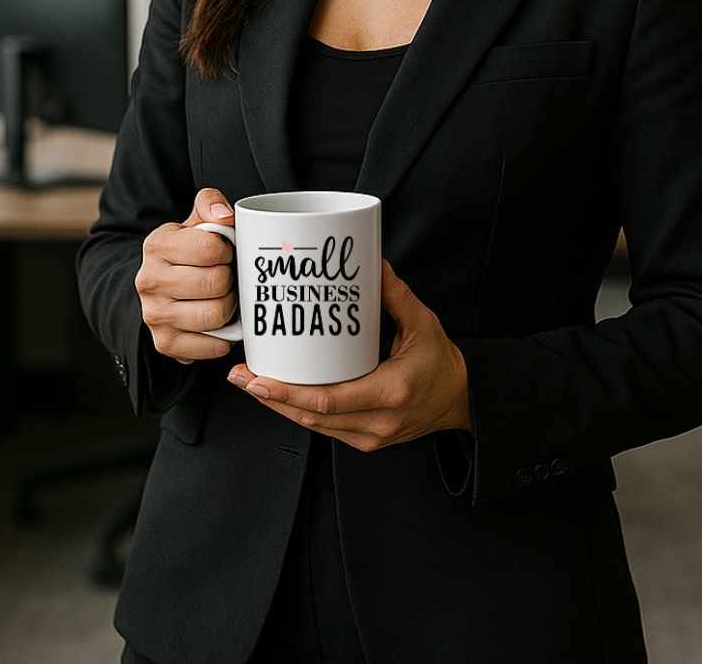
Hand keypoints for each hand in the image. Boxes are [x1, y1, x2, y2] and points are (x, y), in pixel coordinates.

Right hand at [134, 187, 238, 364]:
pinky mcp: (165, 342)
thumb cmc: (190, 250)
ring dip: (230, 307)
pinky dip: (223, 337)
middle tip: (228, 277)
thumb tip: (226, 217)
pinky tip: (221, 324)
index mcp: (157, 245)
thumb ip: (211, 204)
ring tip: (225, 297)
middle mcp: (148, 280)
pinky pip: (211, 346)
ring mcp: (154, 314)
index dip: (228, 250)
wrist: (161, 286)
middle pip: (216, 283)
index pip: (210, 248)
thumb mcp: (197, 220)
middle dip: (231, 279)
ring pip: (215, 315)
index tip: (225, 252)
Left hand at [226, 260, 472, 450]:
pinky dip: (297, 411)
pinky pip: (323, 427)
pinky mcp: (363, 439)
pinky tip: (278, 393)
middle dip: (270, 397)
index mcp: (389, 393)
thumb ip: (396, 295)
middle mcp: (375, 422)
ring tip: (249, 381)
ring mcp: (369, 436)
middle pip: (310, 415)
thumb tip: (373, 263)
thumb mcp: (423, 324)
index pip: (328, 400)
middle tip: (241, 375)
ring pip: (312, 425)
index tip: (259, 379)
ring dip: (278, 405)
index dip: (287, 393)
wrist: (461, 399)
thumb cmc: (442, 364)